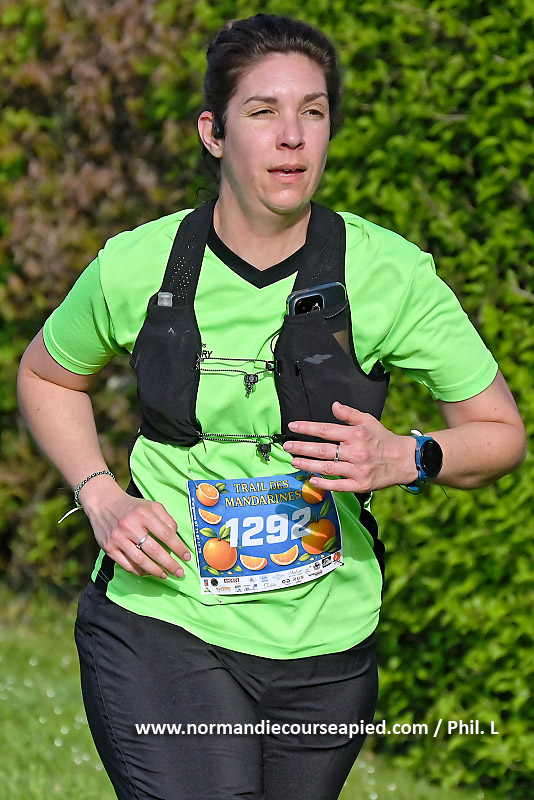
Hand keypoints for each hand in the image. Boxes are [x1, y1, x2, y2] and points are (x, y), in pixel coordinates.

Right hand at [80, 479, 190, 578]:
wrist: (103, 503)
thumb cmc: (132, 506)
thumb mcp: (151, 505)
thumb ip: (166, 519)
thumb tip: (176, 537)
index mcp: (143, 514)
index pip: (166, 534)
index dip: (178, 548)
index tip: (187, 557)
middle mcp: (130, 526)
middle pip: (154, 550)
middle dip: (169, 564)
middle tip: (180, 573)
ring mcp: (118, 538)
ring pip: (140, 560)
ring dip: (155, 571)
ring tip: (165, 575)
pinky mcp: (108, 548)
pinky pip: (126, 565)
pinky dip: (139, 571)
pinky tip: (147, 572)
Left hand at [283, 401, 416, 492]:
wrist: (404, 460)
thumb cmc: (382, 439)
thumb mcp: (368, 420)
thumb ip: (349, 414)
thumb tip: (333, 405)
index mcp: (356, 435)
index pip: (326, 430)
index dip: (307, 428)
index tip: (292, 427)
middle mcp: (355, 452)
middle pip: (323, 450)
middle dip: (302, 448)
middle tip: (287, 447)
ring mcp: (358, 470)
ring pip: (327, 468)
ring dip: (308, 465)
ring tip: (294, 461)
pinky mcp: (360, 485)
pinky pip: (339, 486)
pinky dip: (324, 484)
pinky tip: (311, 480)